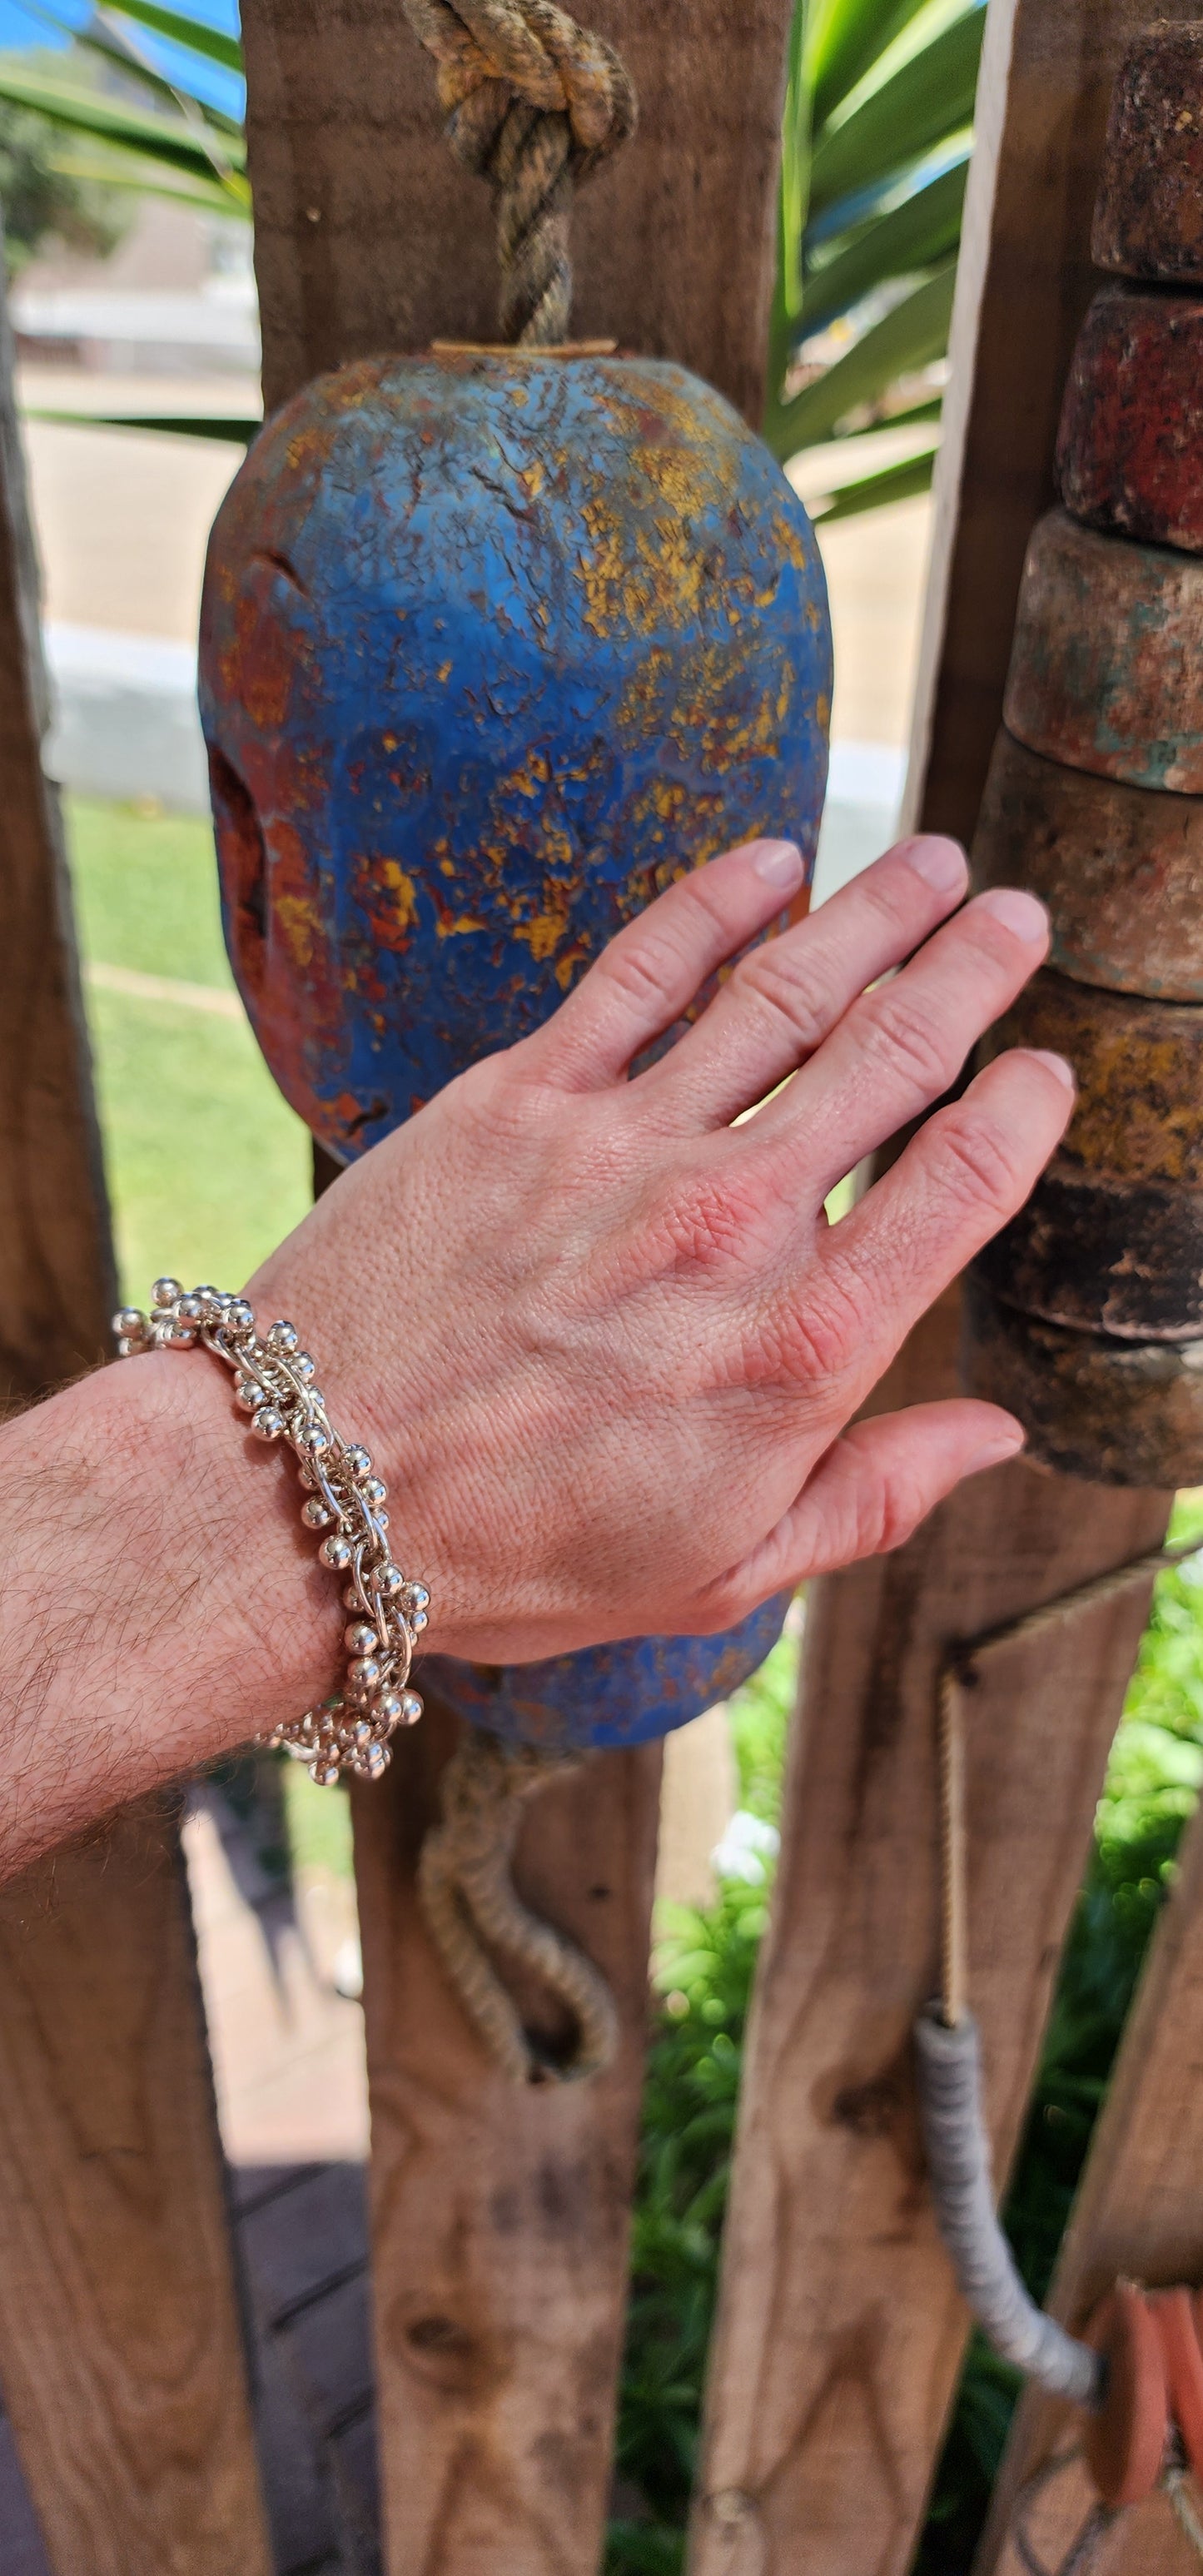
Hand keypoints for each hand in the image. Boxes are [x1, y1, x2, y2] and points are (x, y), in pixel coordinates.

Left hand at [251, 832, 1069, 1665]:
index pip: (959, 1188)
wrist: (306, 1494)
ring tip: (929, 865)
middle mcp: (733, 1224)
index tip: (1045, 1069)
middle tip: (1016, 914)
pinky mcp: (517, 1096)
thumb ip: (873, 1496)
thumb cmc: (516, 1554)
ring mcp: (624, 1144)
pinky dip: (716, 906)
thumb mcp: (719, 1573)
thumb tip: (995, 1437)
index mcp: (802, 1346)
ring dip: (872, 915)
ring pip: (784, 993)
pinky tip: (770, 864)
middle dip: (972, 971)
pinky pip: (640, 971)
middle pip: (892, 1056)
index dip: (1021, 1114)